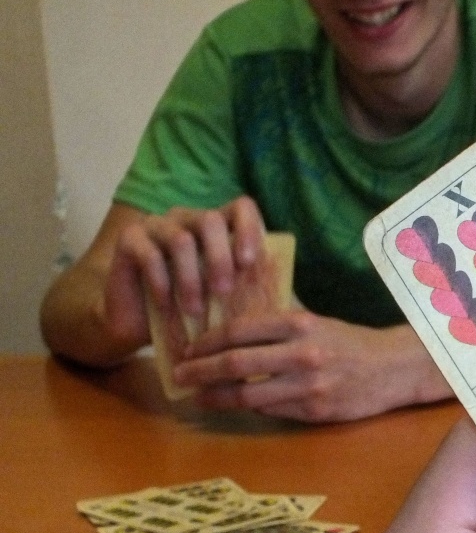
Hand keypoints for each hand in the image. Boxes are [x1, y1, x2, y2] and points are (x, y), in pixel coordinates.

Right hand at [105, 197, 265, 348]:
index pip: (241, 207)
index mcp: (216, 227)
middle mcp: (187, 218)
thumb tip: (288, 299)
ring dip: (191, 279)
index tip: (250, 263)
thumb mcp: (225, 302)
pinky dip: (162, 283)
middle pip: (210, 220)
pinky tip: (167, 306)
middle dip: (220, 259)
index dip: (249, 228)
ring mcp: (156, 225)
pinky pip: (149, 254)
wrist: (138, 324)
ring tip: (195, 311)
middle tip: (224, 292)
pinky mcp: (128, 239)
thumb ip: (250, 291)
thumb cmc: (189, 311)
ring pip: (181, 240)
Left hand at [174, 313, 451, 421]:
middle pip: (235, 363)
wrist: (392, 369)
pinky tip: (234, 404)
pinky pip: (269, 410)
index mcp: (300, 324)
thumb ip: (277, 327)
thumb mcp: (316, 323)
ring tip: (198, 397)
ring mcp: (309, 385)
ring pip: (247, 394)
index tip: (189, 349)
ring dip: (216, 397)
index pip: (239, 330)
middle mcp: (303, 353)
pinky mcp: (314, 410)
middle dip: (200, 371)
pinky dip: (247, 407)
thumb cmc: (350, 342)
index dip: (207, 342)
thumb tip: (228, 333)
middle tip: (179, 376)